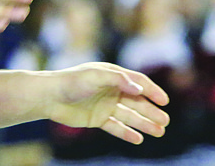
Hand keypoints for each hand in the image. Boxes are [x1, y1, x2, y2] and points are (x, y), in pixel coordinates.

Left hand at [46, 63, 170, 144]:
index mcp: (113, 75)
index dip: (153, 91)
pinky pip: (116, 127)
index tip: (165, 101)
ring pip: (129, 116)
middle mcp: (111, 90)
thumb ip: (119, 80)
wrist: (49, 97)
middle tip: (165, 121)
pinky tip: (138, 139)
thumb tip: (140, 90)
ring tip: (159, 132)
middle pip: (137, 102)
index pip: (138, 83)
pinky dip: (126, 133)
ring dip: (144, 123)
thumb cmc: (72, 82)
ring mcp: (105, 105)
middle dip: (151, 111)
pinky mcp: (97, 119)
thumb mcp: (96, 76)